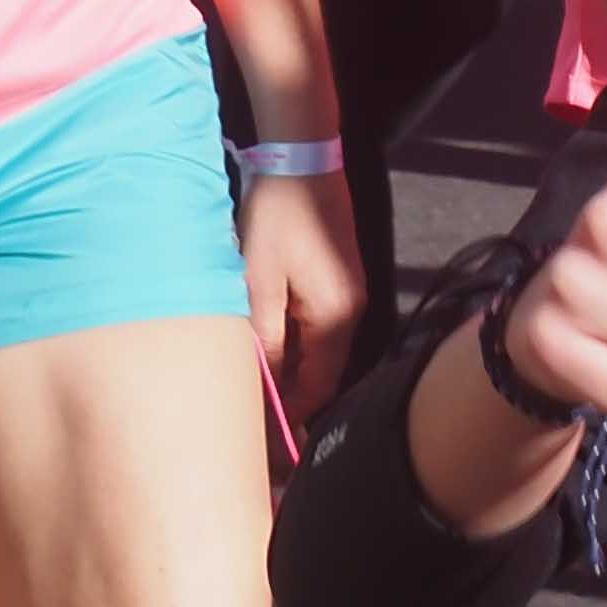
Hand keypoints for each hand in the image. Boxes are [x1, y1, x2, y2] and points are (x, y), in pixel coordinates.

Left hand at [243, 169, 367, 422]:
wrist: (303, 165)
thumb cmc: (277, 220)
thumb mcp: (258, 281)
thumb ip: (265, 337)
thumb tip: (265, 385)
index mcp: (335, 317)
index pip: (318, 384)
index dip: (293, 414)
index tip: (265, 440)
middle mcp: (352, 312)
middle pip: (324, 371)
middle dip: (292, 397)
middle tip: (255, 419)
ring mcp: (350, 296)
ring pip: (321, 351)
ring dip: (293, 371)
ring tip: (257, 387)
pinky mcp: (341, 282)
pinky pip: (321, 329)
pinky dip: (298, 347)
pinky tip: (271, 347)